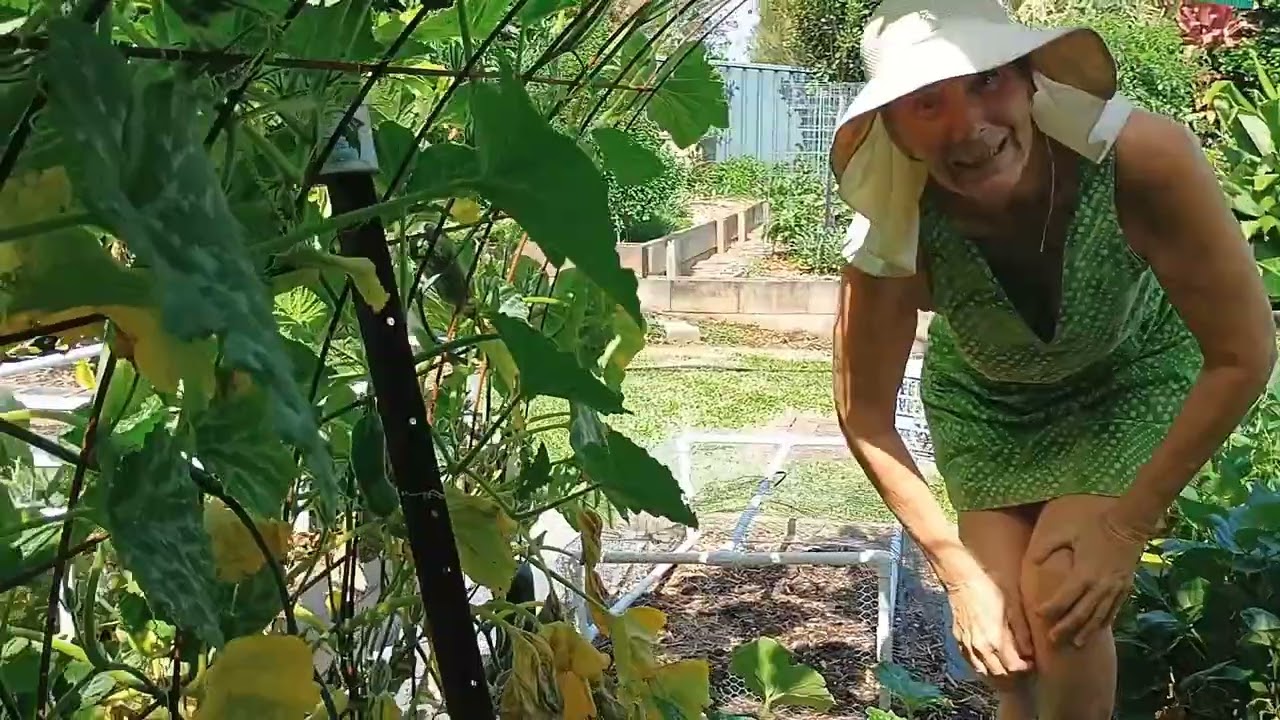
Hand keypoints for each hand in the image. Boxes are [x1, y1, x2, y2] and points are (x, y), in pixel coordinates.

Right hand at [944, 569, 1033, 677]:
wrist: (962, 579)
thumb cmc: (989, 589)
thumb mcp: (1012, 607)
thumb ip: (1022, 632)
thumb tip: (1030, 652)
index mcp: (995, 640)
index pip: (1012, 667)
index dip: (1024, 668)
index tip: (1031, 662)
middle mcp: (979, 648)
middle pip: (998, 673)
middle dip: (1012, 674)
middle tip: (1021, 667)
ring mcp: (966, 645)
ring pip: (982, 671)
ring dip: (996, 673)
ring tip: (1006, 667)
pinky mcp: (958, 640)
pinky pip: (970, 662)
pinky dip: (981, 666)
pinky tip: (988, 661)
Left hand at [1030, 511, 1147, 646]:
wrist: (1129, 524)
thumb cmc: (1094, 526)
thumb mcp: (1066, 531)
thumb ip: (1046, 546)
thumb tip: (1030, 560)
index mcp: (1084, 573)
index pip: (1064, 597)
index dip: (1050, 608)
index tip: (1037, 615)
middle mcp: (1100, 585)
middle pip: (1081, 613)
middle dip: (1066, 628)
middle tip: (1052, 641)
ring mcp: (1115, 588)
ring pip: (1099, 616)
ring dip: (1086, 631)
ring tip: (1076, 644)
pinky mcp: (1125, 587)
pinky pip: (1114, 609)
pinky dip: (1104, 621)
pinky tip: (1097, 630)